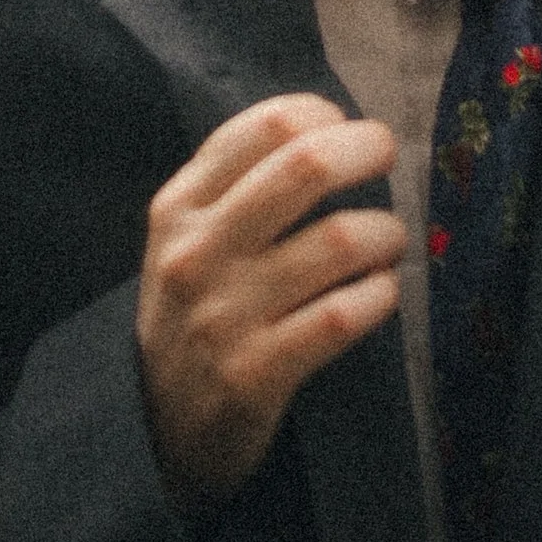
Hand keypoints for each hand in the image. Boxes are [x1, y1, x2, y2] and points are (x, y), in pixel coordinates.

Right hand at [137, 95, 401, 511]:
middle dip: (364, 149)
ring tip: (388, 241)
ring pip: (339, 241)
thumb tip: (327, 130)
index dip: (320, 114)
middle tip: (387, 155)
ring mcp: (225, 315)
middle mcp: (197, 252)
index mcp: (177, 208)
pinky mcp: (257, 373)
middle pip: (304, 167)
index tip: (344, 128)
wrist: (153, 426)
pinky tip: (380, 293)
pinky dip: (380, 296)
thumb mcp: (184, 240)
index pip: (261, 128)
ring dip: (385, 233)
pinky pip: (343, 315)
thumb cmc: (189, 314)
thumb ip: (235, 187)